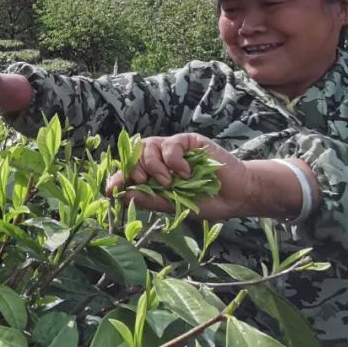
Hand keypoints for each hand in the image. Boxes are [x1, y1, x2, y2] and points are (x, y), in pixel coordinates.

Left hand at [105, 133, 258, 220]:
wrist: (236, 196)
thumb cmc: (206, 201)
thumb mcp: (173, 206)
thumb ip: (149, 199)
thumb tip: (122, 196)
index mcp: (154, 173)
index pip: (130, 168)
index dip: (119, 175)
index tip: (111, 188)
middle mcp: (161, 158)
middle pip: (135, 154)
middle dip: (135, 169)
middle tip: (146, 183)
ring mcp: (174, 148)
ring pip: (148, 146)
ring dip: (154, 166)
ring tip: (170, 182)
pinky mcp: (189, 141)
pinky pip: (171, 144)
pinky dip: (174, 160)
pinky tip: (186, 172)